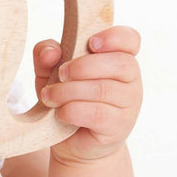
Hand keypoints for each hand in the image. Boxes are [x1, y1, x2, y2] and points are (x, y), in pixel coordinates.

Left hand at [33, 26, 142, 163]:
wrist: (69, 138)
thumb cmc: (64, 96)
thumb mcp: (49, 71)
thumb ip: (46, 54)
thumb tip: (51, 51)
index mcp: (115, 56)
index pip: (129, 39)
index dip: (114, 37)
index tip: (91, 43)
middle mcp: (129, 78)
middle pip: (118, 63)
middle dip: (81, 67)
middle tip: (60, 75)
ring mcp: (128, 103)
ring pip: (103, 89)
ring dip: (68, 92)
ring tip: (49, 97)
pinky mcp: (119, 126)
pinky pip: (98, 114)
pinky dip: (72, 111)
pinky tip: (60, 113)